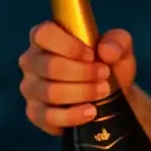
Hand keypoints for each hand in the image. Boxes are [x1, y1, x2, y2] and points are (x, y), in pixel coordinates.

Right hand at [18, 23, 136, 134]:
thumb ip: (118, 41)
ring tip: (103, 91)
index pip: (44, 34)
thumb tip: (106, 51)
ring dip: (82, 92)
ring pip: (50, 92)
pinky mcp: (35, 113)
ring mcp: (31, 88)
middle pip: (50, 66)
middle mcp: (32, 61)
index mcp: (46, 37)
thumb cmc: (109, 65)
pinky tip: (91, 111)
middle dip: (83, 72)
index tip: (92, 55)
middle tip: (104, 75)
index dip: (69, 45)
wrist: (113, 98)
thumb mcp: (120, 47)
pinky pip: (48, 117)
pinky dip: (73, 115)